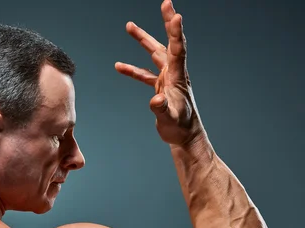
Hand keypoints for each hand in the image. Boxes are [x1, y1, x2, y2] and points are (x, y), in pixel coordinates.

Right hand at [115, 0, 205, 146]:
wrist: (184, 137)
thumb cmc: (180, 128)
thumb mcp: (170, 120)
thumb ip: (161, 109)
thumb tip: (155, 99)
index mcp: (178, 77)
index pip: (177, 49)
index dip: (176, 32)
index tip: (175, 15)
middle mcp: (174, 74)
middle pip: (168, 43)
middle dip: (167, 23)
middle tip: (166, 3)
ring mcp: (167, 79)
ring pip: (155, 54)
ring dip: (143, 40)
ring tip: (129, 27)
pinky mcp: (160, 87)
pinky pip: (145, 74)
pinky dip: (133, 70)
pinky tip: (119, 65)